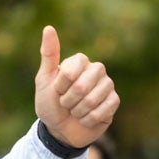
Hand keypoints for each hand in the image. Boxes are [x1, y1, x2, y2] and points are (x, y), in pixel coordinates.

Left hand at [34, 26, 118, 149]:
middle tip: (66, 103)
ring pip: (93, 99)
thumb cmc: (50, 104)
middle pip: (82, 86)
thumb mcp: (44, 80)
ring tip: (75, 111)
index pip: (70, 72)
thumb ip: (48, 55)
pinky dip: (88, 119)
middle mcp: (97, 69)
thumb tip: (48, 28)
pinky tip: (85, 118)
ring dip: (78, 111)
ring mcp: (107, 85)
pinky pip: (102, 111)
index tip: (57, 90)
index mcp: (80, 61)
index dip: (60, 87)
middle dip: (68, 101)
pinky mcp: (114, 101)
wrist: (59, 130)